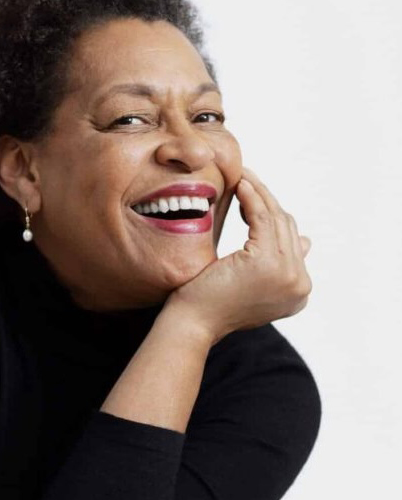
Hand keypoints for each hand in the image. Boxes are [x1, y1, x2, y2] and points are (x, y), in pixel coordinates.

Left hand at [165, 167, 311, 344]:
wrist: (192, 323)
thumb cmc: (211, 304)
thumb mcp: (252, 283)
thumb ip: (279, 264)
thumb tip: (306, 241)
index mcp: (299, 293)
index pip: (292, 242)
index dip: (274, 216)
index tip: (254, 197)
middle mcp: (300, 285)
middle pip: (287, 227)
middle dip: (267, 200)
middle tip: (249, 179)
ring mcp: (287, 274)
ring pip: (276, 219)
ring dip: (258, 193)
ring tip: (242, 176)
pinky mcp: (267, 261)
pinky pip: (262, 217)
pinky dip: (252, 197)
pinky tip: (241, 185)